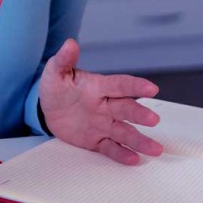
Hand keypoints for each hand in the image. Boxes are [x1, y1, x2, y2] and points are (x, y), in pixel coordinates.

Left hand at [39, 38, 163, 164]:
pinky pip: (111, 147)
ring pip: (125, 132)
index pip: (120, 84)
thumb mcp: (55, 72)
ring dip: (140, 140)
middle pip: (126, 109)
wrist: (47, 108)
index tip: (151, 88)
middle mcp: (106, 106)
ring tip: (155, 149)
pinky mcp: (97, 140)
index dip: (135, 86)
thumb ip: (64, 60)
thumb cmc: (56, 87)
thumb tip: (70, 43)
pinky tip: (134, 159)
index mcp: (99, 87)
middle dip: (140, 114)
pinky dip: (121, 154)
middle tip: (153, 119)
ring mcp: (103, 124)